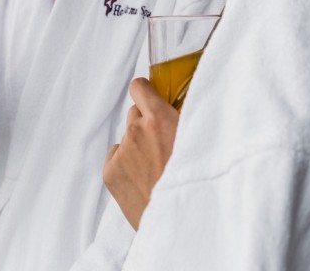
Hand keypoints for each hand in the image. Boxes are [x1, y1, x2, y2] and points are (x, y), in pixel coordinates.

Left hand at [103, 78, 179, 228]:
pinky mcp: (110, 172)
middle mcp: (136, 130)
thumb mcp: (199, 140)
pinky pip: (116, 156)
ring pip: (126, 137)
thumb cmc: (194, 181)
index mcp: (159, 119)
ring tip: (154, 167)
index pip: (139, 87)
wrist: (181, 221)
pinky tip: (142, 177)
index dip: (146, 92)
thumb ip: (186, 118)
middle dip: (145, 122)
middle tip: (162, 142)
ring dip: (137, 144)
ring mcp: (121, 152)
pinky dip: (125, 162)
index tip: (151, 99)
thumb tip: (182, 106)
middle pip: (134, 113)